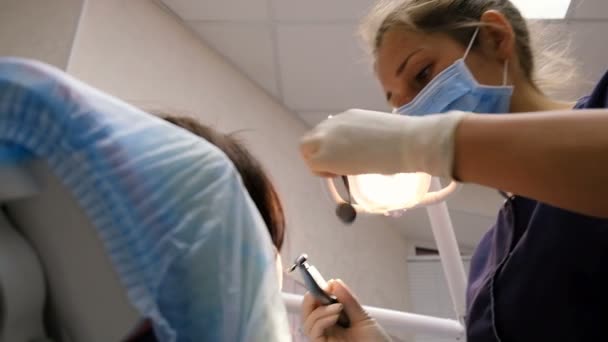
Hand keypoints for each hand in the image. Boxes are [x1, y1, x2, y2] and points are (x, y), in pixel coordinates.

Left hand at [299, 109, 467, 177]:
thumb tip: (366, 154)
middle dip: (318, 155)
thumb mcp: (381, 134)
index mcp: (348, 117)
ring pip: (306, 150)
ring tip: (339, 172)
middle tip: (337, 168)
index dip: (330, 146)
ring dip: (318, 163)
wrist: (410, 141)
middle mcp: (334, 123)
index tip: (343, 157)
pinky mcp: (326, 154)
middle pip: (310, 140)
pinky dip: (322, 173)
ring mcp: (327, 137)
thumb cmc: (406, 140)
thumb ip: (365, 140)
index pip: (326, 132)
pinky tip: (340, 175)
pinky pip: (312, 165)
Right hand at [301, 279, 391, 341]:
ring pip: (307, 322)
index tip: (327, 284)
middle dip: (312, 299)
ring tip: (338, 306)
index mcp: (334, 322)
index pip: (317, 306)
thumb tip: (334, 282)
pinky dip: (321, 320)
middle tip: (323, 291)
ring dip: (320, 310)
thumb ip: (349, 301)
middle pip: (307, 314)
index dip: (318, 293)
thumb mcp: (363, 318)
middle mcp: (327, 331)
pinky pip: (313, 332)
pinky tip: (335, 314)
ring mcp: (324, 339)